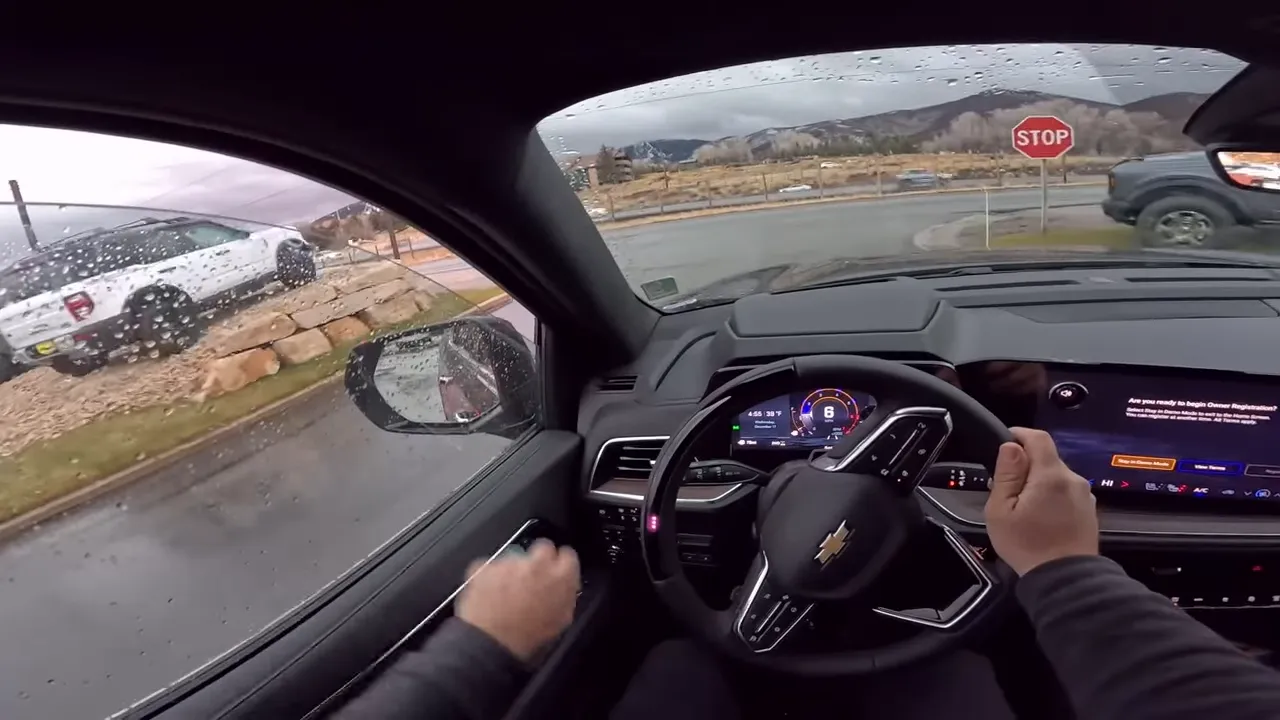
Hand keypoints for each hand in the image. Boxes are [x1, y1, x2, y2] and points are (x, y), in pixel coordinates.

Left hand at [455, 539, 579, 660]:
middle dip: (538, 560)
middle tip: (531, 579)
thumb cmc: (526, 639)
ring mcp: (510, 562)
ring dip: (512, 571)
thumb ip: (566, 596)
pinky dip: (489, 577)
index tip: (556, 571)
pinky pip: (490, 566)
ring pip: (514, 558)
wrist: (491, 645)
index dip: (561, 565)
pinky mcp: (487, 565)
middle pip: (543, 548)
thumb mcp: (560, 621)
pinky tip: (491, 595)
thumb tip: (565, 588)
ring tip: (506, 596)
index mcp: (562, 577)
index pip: (569, 556)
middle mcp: (538, 564)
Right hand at [984, 427, 1098, 575]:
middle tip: (1006, 489)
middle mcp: (1073, 479)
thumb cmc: (1027, 545)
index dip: (1019, 434)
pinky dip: (1052, 497)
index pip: (1039, 437)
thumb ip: (1006, 474)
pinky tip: (1041, 518)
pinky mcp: (1089, 511)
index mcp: (1050, 475)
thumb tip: (1011, 446)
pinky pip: (1066, 493)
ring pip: (1056, 477)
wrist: (1066, 580)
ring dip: (1039, 483)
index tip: (1004, 445)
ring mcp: (1085, 495)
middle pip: (1047, 458)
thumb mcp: (1001, 510)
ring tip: (1023, 508)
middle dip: (1026, 466)